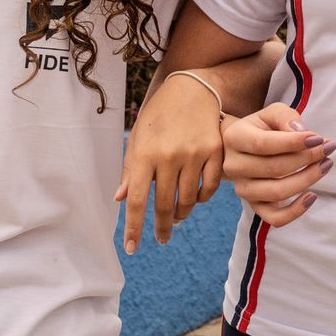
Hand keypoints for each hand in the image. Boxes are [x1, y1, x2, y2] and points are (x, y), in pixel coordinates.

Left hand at [115, 72, 224, 252]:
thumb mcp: (138, 138)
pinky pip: (210, 187)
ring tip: (177, 216)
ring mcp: (194, 153)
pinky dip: (202, 198)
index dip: (133, 228)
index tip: (132, 248)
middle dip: (161, 227)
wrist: (191, 88)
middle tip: (161, 238)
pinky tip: (196, 198)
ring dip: (181, 213)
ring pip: (188, 199)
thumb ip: (130, 169)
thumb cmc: (159, 115)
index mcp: (145, 154)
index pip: (136, 200)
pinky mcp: (215, 151)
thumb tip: (119, 199)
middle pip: (163, 205)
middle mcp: (169, 156)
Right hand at [223, 102, 334, 226]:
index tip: (318, 139)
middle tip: (329, 148)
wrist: (243, 146)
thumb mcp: (271, 113)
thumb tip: (302, 133)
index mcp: (235, 138)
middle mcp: (234, 166)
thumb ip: (285, 117)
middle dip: (307, 158)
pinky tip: (312, 196)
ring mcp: (242, 188)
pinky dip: (295, 211)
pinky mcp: (254, 205)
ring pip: (276, 192)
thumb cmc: (262, 127)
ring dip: (306, 180)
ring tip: (325, 165)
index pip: (264, 144)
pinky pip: (274, 218)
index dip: (293, 143)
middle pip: (274, 168)